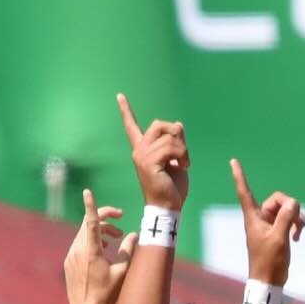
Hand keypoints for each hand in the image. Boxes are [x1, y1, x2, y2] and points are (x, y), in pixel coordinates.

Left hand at [64, 190, 135, 303]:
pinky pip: (79, 246)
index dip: (91, 205)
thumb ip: (128, 250)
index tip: (88, 192)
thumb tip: (134, 234)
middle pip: (89, 226)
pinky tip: (102, 253)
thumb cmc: (106, 294)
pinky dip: (91, 243)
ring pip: (84, 235)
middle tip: (121, 230)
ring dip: (100, 234)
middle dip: (106, 223)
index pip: (91, 221)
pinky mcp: (68, 263)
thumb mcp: (122, 272)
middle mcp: (78, 250)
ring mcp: (71, 256)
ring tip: (113, 243)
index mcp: (91, 250)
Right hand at [117, 94, 189, 211]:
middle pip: (159, 124)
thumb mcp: (178, 160)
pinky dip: (183, 155)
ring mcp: (142, 155)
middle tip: (183, 154)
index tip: (120, 96)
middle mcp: (139, 150)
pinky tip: (184, 167)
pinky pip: (171, 147)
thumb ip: (177, 143)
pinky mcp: (148, 161)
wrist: (168, 207)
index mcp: (143, 150)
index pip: (131, 127)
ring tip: (184, 164)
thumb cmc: (172, 188)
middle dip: (177, 134)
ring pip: (169, 137)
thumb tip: (178, 124)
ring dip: (183, 149)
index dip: (126, 111)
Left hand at [232, 158, 304, 287]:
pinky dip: (295, 225)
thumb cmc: (269, 261)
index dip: (239, 176)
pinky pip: (289, 220)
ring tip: (299, 232)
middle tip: (298, 223)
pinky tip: (298, 237)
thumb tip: (293, 202)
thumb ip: (286, 218)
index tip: (233, 161)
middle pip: (277, 200)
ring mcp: (269, 225)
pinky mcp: (277, 232)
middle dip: (291, 209)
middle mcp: (260, 218)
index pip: (245, 192)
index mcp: (254, 217)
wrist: (269, 281)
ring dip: (296, 218)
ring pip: (286, 210)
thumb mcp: (279, 238)